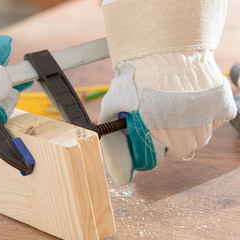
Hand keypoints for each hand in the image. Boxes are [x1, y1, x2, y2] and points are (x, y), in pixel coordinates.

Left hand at [100, 0, 236, 184]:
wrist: (165, 47)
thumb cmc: (137, 77)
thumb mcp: (114, 107)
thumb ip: (115, 142)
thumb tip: (121, 176)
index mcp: (161, 139)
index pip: (153, 159)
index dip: (145, 143)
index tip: (142, 129)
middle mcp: (189, 137)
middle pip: (177, 150)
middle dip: (165, 135)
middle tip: (158, 112)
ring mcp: (208, 123)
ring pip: (197, 136)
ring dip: (185, 124)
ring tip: (173, 102)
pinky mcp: (222, 109)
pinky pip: (213, 121)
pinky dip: (203, 113)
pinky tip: (189, 98)